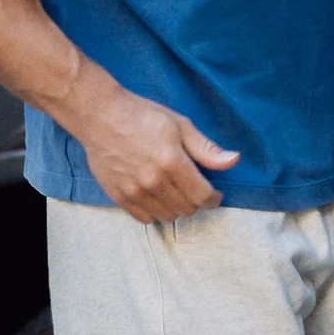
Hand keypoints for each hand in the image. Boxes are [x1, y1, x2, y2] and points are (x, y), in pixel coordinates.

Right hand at [77, 86, 237, 220]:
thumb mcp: (180, 125)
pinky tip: (155, 196)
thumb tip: (233, 161)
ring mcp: (135, 191)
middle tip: (191, 187)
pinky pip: (145, 218)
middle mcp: (154, 181)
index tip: (214, 194)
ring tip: (173, 190)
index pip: (202, 196)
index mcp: (172, 162)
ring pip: (167, 216)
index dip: (214, 198)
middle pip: (187, 209)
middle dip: (195, 201)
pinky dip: (155, 211)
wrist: (100, 116)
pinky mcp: (119, 196)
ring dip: (176, 207)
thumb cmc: (142, 116)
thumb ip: (206, 149)